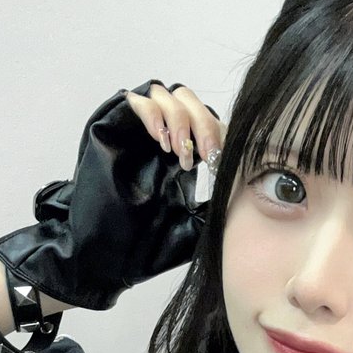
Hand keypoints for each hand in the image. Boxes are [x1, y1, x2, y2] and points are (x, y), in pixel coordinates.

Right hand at [0, 79, 224, 312]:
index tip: (222, 164)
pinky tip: (163, 144)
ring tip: (181, 154)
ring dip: (180, 119)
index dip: (219, 136)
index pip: (206, 124)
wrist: (105, 257)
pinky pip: (137, 99)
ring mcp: (134, 130)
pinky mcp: (111, 126)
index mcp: (179, 156)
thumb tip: (247, 189)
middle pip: (189, 101)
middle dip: (203, 124)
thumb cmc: (146, 248)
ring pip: (166, 94)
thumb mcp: (194, 226)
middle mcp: (158, 138)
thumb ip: (215, 204)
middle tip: (206, 154)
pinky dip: (155, 115)